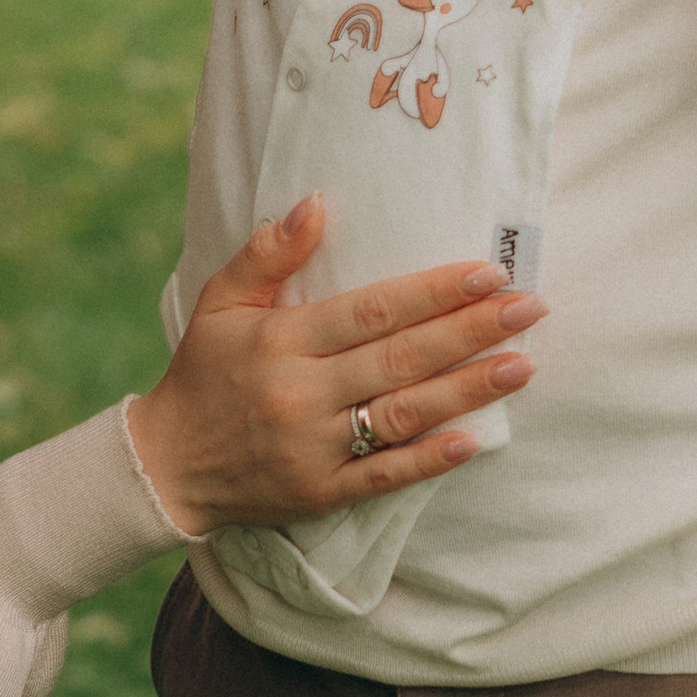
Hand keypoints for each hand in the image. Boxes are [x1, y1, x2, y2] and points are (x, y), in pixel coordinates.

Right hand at [128, 196, 542, 535]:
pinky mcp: (322, 493)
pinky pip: (385, 475)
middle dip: (470, 332)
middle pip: (400, 358)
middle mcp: (301, 393)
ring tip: (523, 365)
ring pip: (403, 414)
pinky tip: (476, 439)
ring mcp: (314, 448)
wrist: (167, 465)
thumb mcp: (220, 301)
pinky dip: (430, 459)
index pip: (372, 311)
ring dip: (468, 390)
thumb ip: (269, 253)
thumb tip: (318, 203)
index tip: (487, 273)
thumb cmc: (204, 372)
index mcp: (281, 340)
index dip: (433, 292)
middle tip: (529, 308)